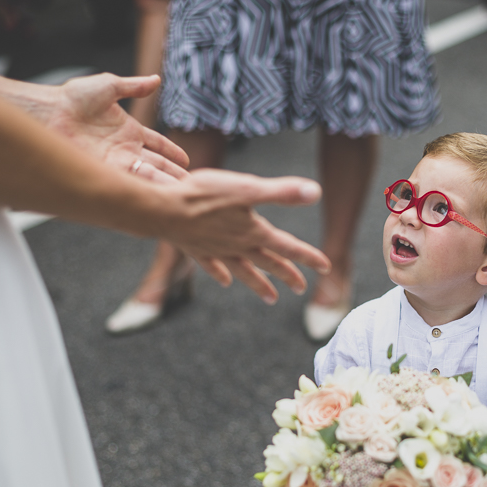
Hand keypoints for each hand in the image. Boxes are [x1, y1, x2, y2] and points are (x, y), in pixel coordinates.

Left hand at [41, 73, 189, 181]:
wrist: (48, 112)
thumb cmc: (72, 97)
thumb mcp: (109, 86)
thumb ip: (134, 86)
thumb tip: (155, 79)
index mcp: (129, 131)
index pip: (158, 145)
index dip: (172, 152)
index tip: (187, 160)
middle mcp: (125, 149)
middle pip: (156, 165)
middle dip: (173, 175)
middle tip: (191, 186)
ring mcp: (115, 162)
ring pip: (147, 176)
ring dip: (163, 185)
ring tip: (180, 195)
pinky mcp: (105, 171)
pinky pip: (129, 181)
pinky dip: (143, 188)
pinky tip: (156, 196)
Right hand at [160, 169, 331, 303]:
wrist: (161, 210)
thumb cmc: (203, 196)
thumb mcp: (247, 188)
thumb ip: (281, 192)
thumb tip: (316, 192)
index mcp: (253, 232)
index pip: (288, 247)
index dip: (308, 256)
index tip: (325, 266)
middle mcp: (237, 246)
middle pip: (268, 263)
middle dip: (287, 275)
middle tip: (300, 288)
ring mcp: (216, 251)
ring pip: (243, 271)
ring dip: (259, 284)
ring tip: (270, 297)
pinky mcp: (196, 249)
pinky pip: (213, 267)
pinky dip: (221, 274)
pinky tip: (224, 281)